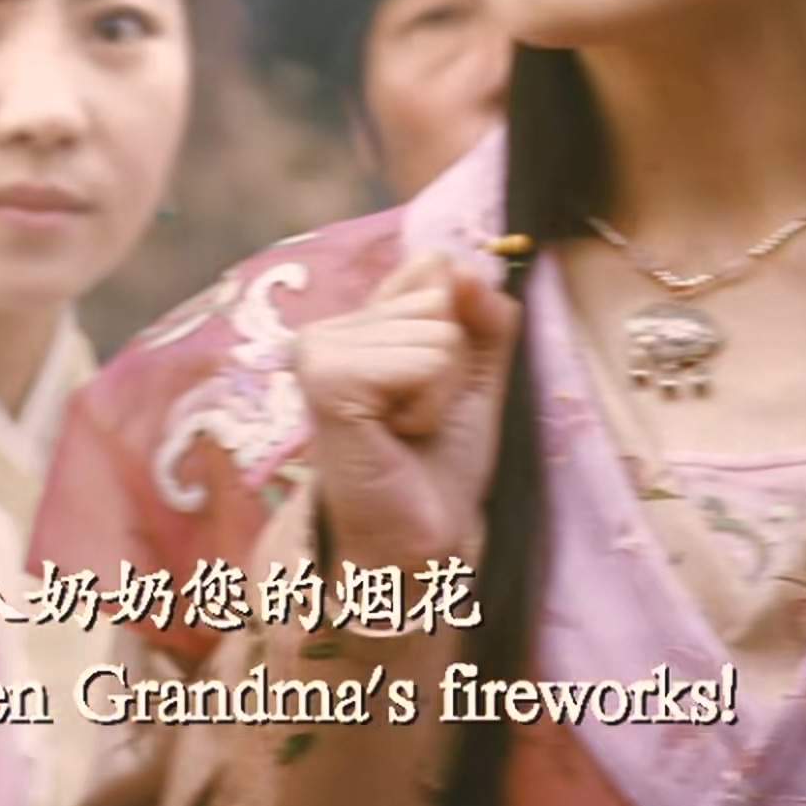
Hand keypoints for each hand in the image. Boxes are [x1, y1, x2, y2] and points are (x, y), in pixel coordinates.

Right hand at [294, 249, 519, 572]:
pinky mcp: (325, 377)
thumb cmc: (439, 462)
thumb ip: (486, 318)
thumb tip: (469, 268)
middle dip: (452, 368)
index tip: (431, 388)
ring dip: (441, 394)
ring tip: (404, 431)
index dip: (460, 330)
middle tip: (416, 420)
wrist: (414, 538)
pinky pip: (423, 361)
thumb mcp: (476, 376)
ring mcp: (319, 348)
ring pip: (439, 332)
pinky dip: (428, 408)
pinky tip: (393, 436)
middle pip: (442, 297)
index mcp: (358, 321)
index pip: (436, 267)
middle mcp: (329, 326)